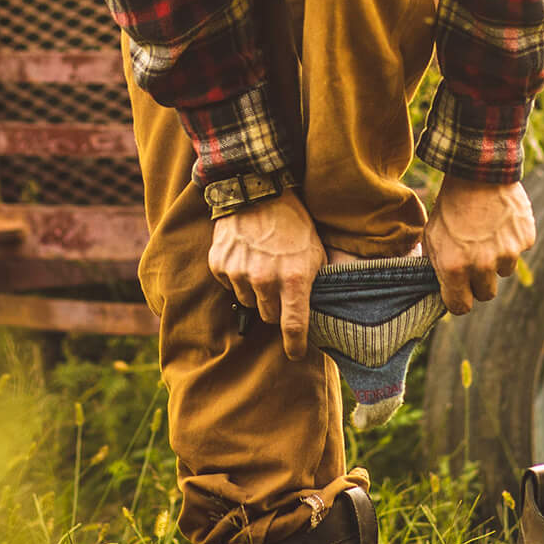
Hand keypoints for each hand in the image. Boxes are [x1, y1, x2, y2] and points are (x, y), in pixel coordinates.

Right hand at [209, 193, 326, 359]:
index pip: (294, 327)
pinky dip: (237, 277)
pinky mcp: (220, 264)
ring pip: (249, 302)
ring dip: (257, 291)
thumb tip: (323, 307)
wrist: (258, 190)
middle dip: (277, 307)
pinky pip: (229, 285)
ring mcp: (239, 272)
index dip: (295, 345)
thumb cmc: (294, 222)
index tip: (296, 353)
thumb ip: (318, 281)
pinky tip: (247, 256)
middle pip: (269, 317)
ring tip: (264, 264)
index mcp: (294, 278)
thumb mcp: (316, 251)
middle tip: (281, 286)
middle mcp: (265, 279)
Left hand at [423, 176, 535, 314]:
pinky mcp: (525, 239)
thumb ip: (438, 266)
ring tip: (487, 234)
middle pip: (486, 294)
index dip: (459, 299)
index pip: (461, 307)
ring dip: (497, 259)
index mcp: (455, 267)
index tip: (460, 292)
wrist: (477, 173)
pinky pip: (519, 250)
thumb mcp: (432, 236)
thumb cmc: (450, 206)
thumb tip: (444, 288)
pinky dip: (511, 241)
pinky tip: (500, 222)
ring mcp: (507, 253)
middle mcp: (482, 265)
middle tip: (474, 260)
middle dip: (479, 282)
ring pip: (504, 272)